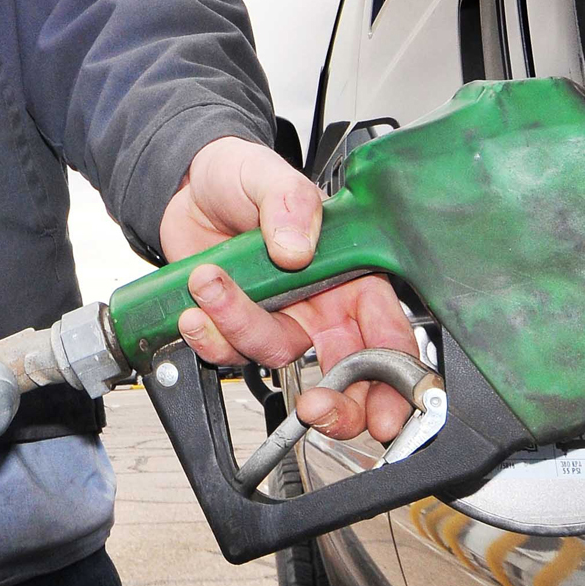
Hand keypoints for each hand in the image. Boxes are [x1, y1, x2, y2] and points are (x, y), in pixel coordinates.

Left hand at [158, 135, 418, 443]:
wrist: (188, 185)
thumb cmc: (244, 176)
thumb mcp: (269, 174)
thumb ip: (289, 202)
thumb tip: (296, 247)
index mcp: (351, 273)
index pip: (387, 334)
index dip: (396, 379)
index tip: (386, 410)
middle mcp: (322, 305)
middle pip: (346, 374)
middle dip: (337, 404)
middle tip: (315, 408)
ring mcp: (280, 318)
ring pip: (275, 355)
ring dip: (241, 328)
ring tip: (210, 282)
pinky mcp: (237, 326)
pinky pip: (230, 353)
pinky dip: (210, 339)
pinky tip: (196, 310)